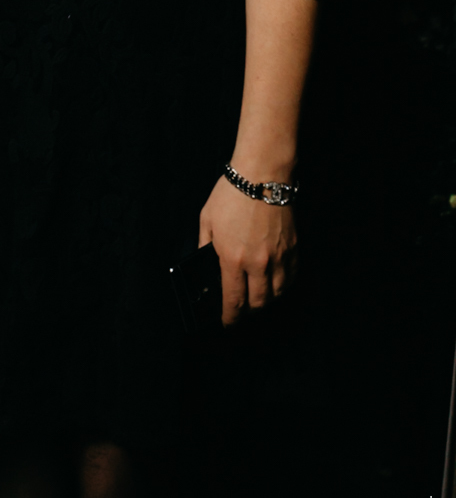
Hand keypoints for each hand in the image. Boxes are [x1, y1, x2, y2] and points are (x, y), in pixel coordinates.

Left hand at [198, 175, 296, 326]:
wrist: (263, 174)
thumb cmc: (232, 194)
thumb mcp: (207, 220)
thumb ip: (204, 246)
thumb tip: (204, 264)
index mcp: (232, 258)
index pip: (233, 300)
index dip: (229, 317)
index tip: (227, 323)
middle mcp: (258, 263)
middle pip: (257, 303)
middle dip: (247, 312)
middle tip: (240, 310)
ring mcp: (279, 258)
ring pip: (276, 294)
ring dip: (266, 301)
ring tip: (256, 298)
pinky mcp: (293, 249)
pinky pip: (290, 278)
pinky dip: (282, 286)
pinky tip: (274, 283)